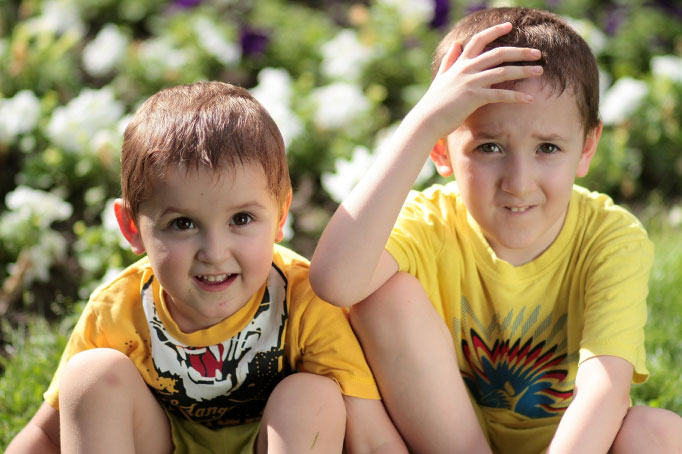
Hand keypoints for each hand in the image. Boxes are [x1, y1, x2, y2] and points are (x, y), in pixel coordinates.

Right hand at [411, 22, 542, 141]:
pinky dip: (516, 96)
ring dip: (523, 71)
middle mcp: (466, 69)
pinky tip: (528, 98)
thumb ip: (449, 60)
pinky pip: (500, 94)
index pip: (479, 40)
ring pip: (503, 72)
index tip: (510, 25)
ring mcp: (471, 82)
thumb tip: (456, 44)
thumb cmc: (434, 103)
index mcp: (460, 63)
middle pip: (498, 54)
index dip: (495, 30)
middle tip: (537, 53)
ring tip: (539, 71)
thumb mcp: (441, 77)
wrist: (426, 120)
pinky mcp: (474, 98)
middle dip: (520, 52)